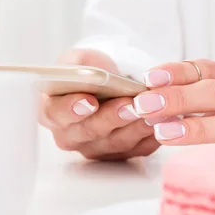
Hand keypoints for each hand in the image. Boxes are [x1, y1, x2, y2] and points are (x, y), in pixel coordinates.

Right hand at [39, 49, 160, 160]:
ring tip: (151, 110)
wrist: (108, 85)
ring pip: (116, 143)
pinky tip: (162, 121)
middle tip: (129, 104)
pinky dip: (151, 135)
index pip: (55, 114)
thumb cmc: (89, 72)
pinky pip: (137, 149)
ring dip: (135, 127)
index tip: (89, 101)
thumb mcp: (78, 60)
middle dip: (111, 118)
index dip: (71, 109)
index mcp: (52, 110)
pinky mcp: (120, 154)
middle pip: (89, 132)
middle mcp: (70, 135)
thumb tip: (86, 75)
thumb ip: (76, 65)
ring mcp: (95, 148)